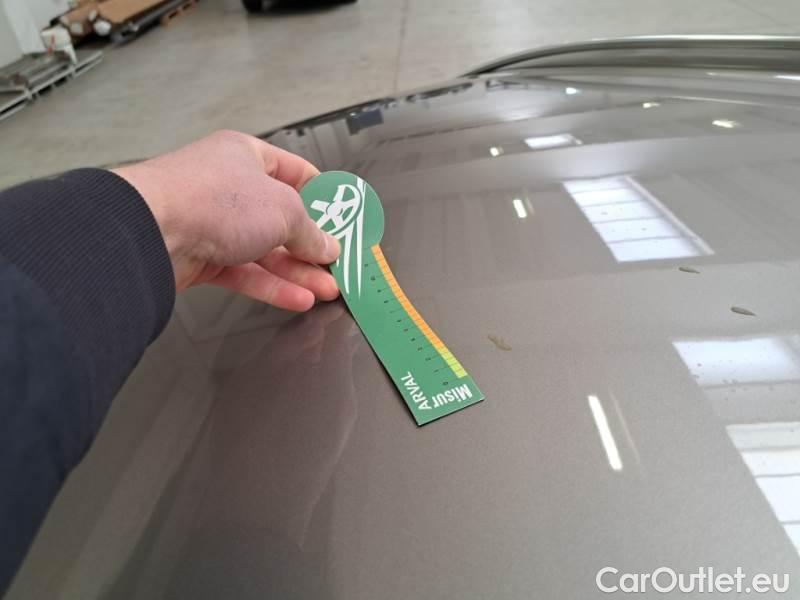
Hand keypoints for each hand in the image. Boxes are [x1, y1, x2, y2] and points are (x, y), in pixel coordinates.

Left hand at [113, 130, 339, 310]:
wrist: (150, 231)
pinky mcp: (201, 257)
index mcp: (247, 157)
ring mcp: (214, 224)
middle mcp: (230, 187)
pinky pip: (244, 272)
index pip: (295, 172)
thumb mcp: (284, 210)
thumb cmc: (216, 200)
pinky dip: (271, 286)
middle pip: (282, 218)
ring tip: (328, 291)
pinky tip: (299, 300)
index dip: (322, 196)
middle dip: (312, 245)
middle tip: (337, 265)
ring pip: (265, 250)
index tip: (344, 219)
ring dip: (297, 271)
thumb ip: (311, 232)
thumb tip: (329, 247)